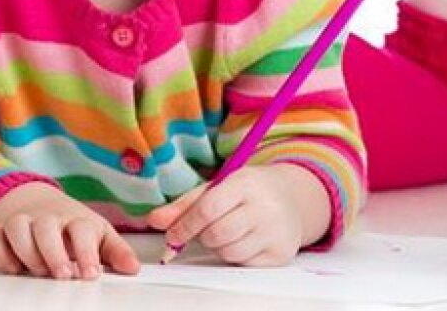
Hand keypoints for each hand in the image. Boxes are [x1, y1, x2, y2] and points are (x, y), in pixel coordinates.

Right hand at [0, 181, 140, 279]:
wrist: (34, 200)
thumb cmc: (70, 224)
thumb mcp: (97, 233)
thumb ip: (115, 251)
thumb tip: (133, 268)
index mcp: (75, 218)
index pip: (82, 228)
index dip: (86, 251)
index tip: (91, 274)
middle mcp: (47, 218)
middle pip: (47, 227)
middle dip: (54, 253)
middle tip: (63, 275)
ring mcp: (22, 220)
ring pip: (18, 228)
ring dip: (27, 252)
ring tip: (40, 271)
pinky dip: (1, 253)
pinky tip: (14, 268)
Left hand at [145, 164, 323, 266]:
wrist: (291, 198)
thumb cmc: (246, 192)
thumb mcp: (217, 188)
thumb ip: (184, 205)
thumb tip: (154, 220)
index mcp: (245, 183)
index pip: (208, 208)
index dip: (186, 225)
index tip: (173, 234)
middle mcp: (264, 206)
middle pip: (217, 234)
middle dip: (203, 237)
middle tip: (205, 230)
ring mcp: (275, 231)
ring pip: (228, 252)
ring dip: (219, 247)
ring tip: (227, 231)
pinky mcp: (280, 252)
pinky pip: (244, 263)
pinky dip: (235, 255)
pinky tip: (243, 240)